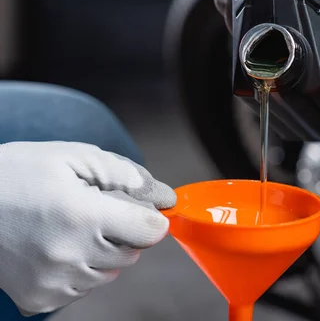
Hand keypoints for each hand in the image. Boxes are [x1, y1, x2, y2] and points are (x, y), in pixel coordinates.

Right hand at [0, 141, 175, 315]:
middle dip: (125, 230)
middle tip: (95, 209)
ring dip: (102, 250)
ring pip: (108, 272)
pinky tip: (56, 245)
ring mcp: (54, 283)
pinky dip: (80, 269)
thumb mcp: (72, 156)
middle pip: (132, 253)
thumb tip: (163, 196)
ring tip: (70, 225)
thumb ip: (123, 173)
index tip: (141, 208)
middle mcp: (70, 255)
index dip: (150, 217)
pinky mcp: (39, 300)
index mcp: (82, 215)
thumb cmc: (18, 172)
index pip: (148, 231)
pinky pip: (81, 288)